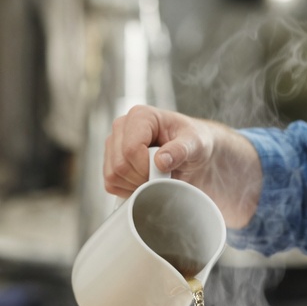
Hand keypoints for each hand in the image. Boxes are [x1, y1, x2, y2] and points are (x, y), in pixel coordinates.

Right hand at [102, 105, 261, 227]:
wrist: (193, 154)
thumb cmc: (194, 142)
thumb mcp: (196, 143)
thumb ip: (180, 149)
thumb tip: (160, 161)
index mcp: (140, 116)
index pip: (131, 150)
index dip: (146, 168)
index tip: (164, 171)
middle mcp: (122, 127)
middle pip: (119, 165)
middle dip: (142, 178)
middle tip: (162, 176)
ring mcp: (114, 145)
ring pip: (112, 176)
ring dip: (135, 185)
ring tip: (155, 177)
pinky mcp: (111, 162)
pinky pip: (110, 184)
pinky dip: (128, 189)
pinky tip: (144, 181)